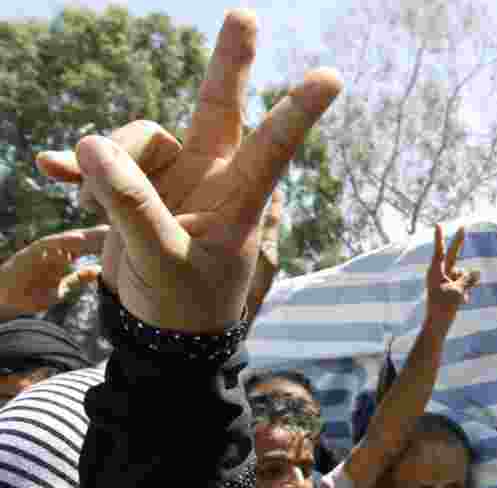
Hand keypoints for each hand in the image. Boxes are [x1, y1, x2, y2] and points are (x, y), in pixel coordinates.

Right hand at [0, 227, 105, 319]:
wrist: (4, 297)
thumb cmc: (33, 294)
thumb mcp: (61, 287)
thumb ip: (77, 278)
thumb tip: (97, 271)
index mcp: (63, 260)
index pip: (85, 250)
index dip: (100, 244)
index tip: (119, 241)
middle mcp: (55, 254)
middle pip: (78, 243)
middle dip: (95, 236)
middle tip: (114, 229)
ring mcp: (43, 253)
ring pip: (65, 240)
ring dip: (82, 235)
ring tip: (100, 231)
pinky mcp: (30, 253)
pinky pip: (47, 244)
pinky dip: (62, 240)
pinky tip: (77, 237)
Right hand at [35, 10, 340, 332]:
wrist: (160, 330)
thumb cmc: (182, 303)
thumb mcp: (160, 261)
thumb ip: (131, 207)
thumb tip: (91, 145)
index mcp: (238, 199)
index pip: (271, 148)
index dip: (297, 111)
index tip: (330, 78)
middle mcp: (211, 176)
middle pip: (219, 107)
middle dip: (230, 63)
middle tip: (245, 13)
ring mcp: (174, 176)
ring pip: (135, 138)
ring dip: (106, 168)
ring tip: (95, 211)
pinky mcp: (137, 185)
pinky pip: (101, 159)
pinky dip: (78, 168)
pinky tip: (50, 170)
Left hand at [425, 225, 479, 328]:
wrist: (438, 324)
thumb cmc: (443, 307)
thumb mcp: (457, 292)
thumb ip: (468, 280)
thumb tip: (477, 273)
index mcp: (436, 271)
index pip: (440, 250)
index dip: (440, 237)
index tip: (437, 224)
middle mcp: (440, 273)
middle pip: (453, 255)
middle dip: (459, 243)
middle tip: (463, 226)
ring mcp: (447, 280)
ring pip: (463, 274)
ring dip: (465, 285)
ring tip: (459, 298)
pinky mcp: (452, 287)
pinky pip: (464, 284)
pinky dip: (466, 291)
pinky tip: (462, 302)